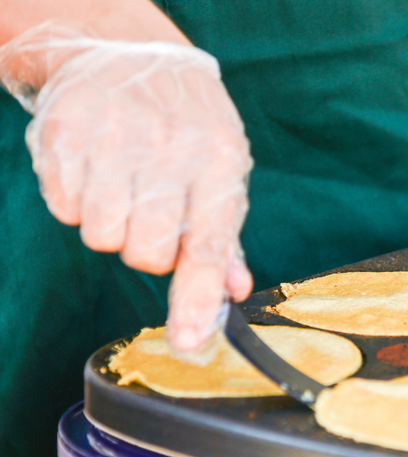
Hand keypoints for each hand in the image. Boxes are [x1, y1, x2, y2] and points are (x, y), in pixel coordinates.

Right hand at [0, 21, 252, 352]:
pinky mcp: (66, 133)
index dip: (197, 299)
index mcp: (220, 161)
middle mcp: (170, 149)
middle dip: (149, 250)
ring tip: (125, 187)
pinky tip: (96, 170)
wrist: (131, 53)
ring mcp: (114, 139)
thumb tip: (233, 294)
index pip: (209, 246)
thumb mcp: (223, 169)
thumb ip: (224, 238)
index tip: (190, 343)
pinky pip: (65, 210)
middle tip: (154, 214)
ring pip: (102, 237)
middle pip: (147, 254)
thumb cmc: (188, 125)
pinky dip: (78, 202)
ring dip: (113, 226)